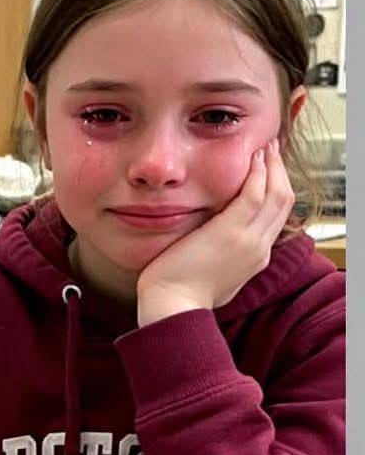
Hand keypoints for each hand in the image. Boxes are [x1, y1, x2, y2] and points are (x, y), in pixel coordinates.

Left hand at [136, 139, 293, 326]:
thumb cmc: (180, 295)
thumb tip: (213, 247)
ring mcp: (248, 240)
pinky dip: (258, 173)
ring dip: (273, 167)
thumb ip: (221, 259)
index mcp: (255, 259)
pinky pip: (254, 194)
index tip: (268, 173)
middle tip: (272, 151)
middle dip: (280, 173)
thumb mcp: (213, 277)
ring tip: (266, 147)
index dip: (276, 192)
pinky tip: (253, 157)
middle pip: (283, 203)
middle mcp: (259, 248)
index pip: (275, 219)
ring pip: (276, 195)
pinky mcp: (230, 232)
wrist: (172, 307)